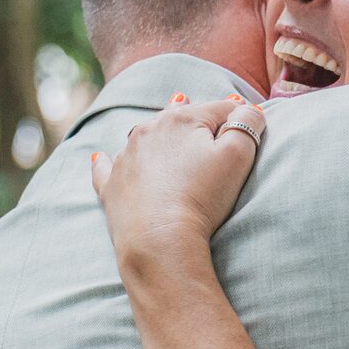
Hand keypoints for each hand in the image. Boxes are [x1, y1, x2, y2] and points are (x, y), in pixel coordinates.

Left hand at [91, 96, 266, 263]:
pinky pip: (106, 166)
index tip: (247, 128)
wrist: (159, 239)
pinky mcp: (111, 185)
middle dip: (191, 116)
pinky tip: (100, 156)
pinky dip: (106, 160)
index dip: (239, 117)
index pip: (220, 109)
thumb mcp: (238, 157)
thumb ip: (248, 124)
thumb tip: (248, 109)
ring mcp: (126, 157)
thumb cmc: (203, 197)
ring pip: (143, 136)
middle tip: (199, 115)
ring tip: (162, 135)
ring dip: (155, 134)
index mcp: (182, 119)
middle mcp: (149, 129)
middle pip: (178, 116)